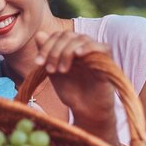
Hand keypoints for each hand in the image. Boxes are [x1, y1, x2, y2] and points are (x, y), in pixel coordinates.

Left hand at [34, 31, 118, 145]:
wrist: (86, 111)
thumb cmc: (71, 92)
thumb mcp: (54, 72)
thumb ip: (47, 54)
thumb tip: (39, 34)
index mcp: (70, 48)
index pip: (58, 35)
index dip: (46, 46)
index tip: (38, 63)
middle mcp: (83, 47)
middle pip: (68, 35)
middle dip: (55, 51)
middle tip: (50, 69)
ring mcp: (95, 53)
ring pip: (82, 39)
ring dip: (67, 52)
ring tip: (61, 70)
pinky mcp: (107, 62)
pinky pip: (101, 48)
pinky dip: (88, 48)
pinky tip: (77, 55)